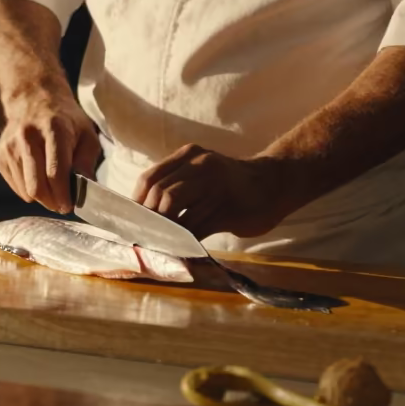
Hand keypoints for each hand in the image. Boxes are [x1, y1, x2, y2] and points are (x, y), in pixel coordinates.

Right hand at [0, 90, 100, 213]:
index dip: (63, 195)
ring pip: (25, 191)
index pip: (55, 173)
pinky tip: (37, 174)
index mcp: (53, 129)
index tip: (69, 206)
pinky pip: (16, 186)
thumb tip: (84, 189)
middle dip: (51, 202)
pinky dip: (28, 188)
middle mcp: (27, 137)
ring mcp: (10, 146)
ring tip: (52, 184)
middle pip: (36, 186)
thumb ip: (87, 161)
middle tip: (62, 203)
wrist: (33, 99)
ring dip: (41, 196)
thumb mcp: (87, 134)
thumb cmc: (66, 120)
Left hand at [132, 144, 300, 238]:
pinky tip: (181, 250)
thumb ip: (177, 186)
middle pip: (161, 194)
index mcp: (189, 155)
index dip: (137, 203)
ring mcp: (215, 186)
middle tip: (143, 238)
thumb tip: (145, 217)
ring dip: (164, 231)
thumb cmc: (229, 184)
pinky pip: (198, 227)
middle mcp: (200, 165)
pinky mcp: (228, 208)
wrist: (274, 183)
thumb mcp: (202, 174)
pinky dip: (184, 241)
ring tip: (158, 244)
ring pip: (176, 209)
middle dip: (149, 219)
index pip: (151, 179)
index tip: (130, 223)